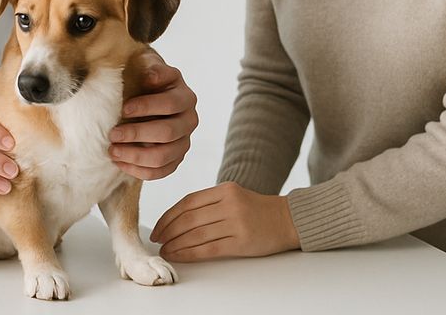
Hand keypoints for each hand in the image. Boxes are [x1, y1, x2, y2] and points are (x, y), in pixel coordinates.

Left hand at [108, 54, 197, 179]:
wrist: (151, 95)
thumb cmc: (146, 80)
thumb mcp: (149, 67)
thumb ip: (151, 68)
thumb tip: (150, 77)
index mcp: (185, 97)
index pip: (171, 104)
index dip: (147, 107)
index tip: (124, 108)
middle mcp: (189, 121)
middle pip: (168, 133)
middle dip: (137, 134)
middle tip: (112, 134)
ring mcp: (184, 142)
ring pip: (164, 157)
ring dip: (135, 156)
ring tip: (112, 151)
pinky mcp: (175, 159)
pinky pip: (160, 172)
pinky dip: (139, 171)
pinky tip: (119, 163)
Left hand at [151, 182, 299, 260]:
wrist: (288, 219)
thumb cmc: (256, 210)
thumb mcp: (233, 196)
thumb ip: (209, 203)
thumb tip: (175, 220)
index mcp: (225, 189)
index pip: (188, 202)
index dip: (169, 216)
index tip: (158, 227)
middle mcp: (229, 204)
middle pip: (189, 218)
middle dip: (168, 231)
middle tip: (157, 240)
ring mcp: (236, 223)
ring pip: (196, 234)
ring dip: (176, 244)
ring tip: (165, 250)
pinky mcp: (242, 242)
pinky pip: (208, 248)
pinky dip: (189, 253)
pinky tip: (179, 256)